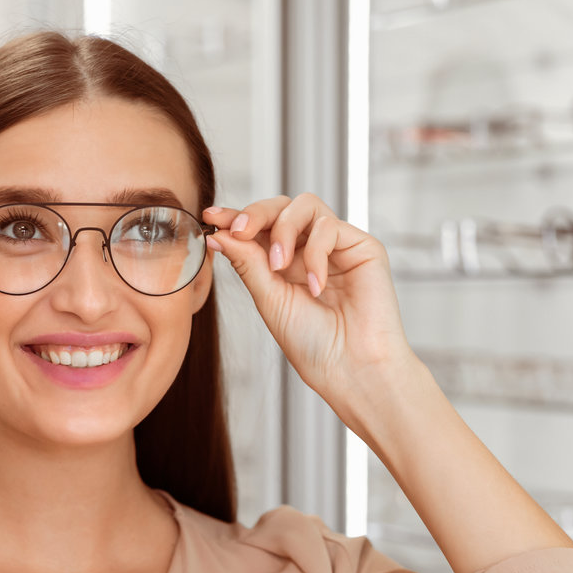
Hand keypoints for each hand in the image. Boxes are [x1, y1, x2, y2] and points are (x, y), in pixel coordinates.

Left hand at [203, 193, 415, 400]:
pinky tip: (316, 286)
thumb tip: (218, 234)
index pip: (259, 228)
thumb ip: (247, 262)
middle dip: (255, 213)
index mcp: (283, 263)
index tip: (210, 216)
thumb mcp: (268, 299)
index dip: (234, 216)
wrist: (349, 368)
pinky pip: (330, 227)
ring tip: (279, 266)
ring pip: (305, 205)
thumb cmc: (312, 343)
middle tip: (239, 230)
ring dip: (284, 230)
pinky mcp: (362, 247)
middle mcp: (308, 250)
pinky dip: (316, 253)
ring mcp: (336, 246)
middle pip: (280, 206)